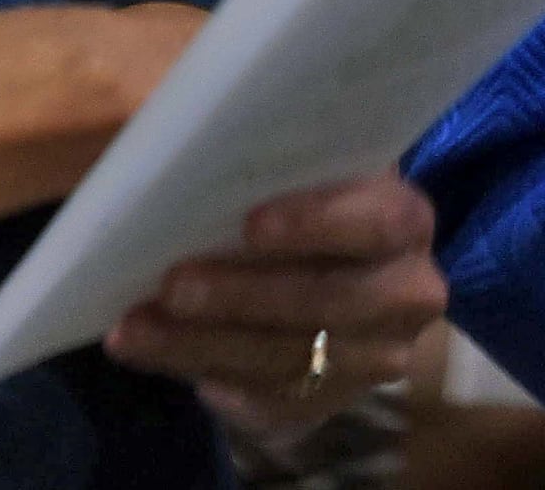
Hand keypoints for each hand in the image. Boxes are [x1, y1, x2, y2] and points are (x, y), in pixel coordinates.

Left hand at [104, 169, 446, 439]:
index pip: (377, 224)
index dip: (317, 225)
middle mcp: (407, 295)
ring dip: (207, 347)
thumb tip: (186, 137)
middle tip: (171, 286)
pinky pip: (277, 407)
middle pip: (328, 304)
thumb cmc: (312, 193)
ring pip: (292, 362)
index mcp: (406, 221)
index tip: (250, 224)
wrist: (352, 262)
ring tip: (137, 331)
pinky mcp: (338, 401)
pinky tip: (171, 366)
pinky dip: (222, 388)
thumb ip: (271, 156)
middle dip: (242, 298)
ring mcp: (377, 358)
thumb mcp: (312, 163)